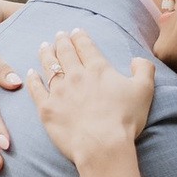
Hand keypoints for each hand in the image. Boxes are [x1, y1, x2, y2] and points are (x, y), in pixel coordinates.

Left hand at [25, 27, 154, 168]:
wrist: (102, 145)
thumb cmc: (125, 119)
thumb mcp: (145, 91)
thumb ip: (144, 69)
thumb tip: (137, 60)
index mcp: (98, 69)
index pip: (86, 46)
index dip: (80, 37)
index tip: (76, 31)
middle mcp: (76, 75)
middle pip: (65, 52)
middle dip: (61, 41)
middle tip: (59, 35)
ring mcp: (59, 91)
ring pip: (49, 66)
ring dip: (46, 54)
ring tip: (43, 47)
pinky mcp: (47, 109)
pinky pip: (36, 89)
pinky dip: (33, 79)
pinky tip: (31, 73)